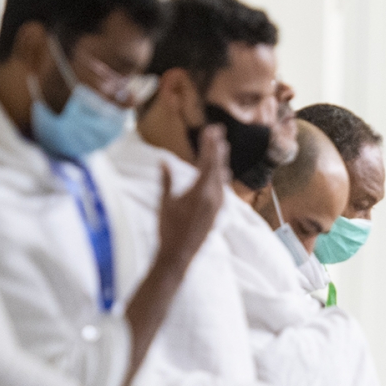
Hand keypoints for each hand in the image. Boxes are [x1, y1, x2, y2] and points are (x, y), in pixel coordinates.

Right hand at [159, 125, 226, 269]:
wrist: (178, 255)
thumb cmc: (168, 229)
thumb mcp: (165, 203)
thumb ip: (166, 181)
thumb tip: (163, 161)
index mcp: (200, 192)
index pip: (207, 162)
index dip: (209, 144)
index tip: (211, 129)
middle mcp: (213, 197)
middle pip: (217, 166)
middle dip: (217, 147)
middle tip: (217, 130)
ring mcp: (218, 206)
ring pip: (221, 177)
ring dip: (220, 160)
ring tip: (220, 146)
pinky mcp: (217, 212)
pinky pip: (222, 189)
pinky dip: (220, 176)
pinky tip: (220, 173)